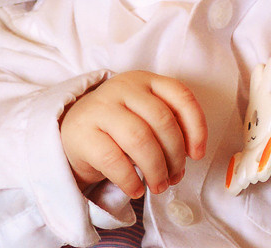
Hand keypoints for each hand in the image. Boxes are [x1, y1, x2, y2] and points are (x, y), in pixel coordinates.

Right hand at [61, 72, 208, 199]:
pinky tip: (136, 189)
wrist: (74, 130)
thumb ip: (168, 127)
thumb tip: (186, 159)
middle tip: (174, 177)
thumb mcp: (144, 115)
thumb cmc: (119, 127)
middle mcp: (122, 88)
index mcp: (144, 81)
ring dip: (156, 169)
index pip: (180, 95)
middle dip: (174, 156)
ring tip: (158, 186)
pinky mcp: (83, 133)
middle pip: (161, 120)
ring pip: (140, 138)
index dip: (196, 127)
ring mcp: (100, 108)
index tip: (196, 154)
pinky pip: (114, 159)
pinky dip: (130, 180)